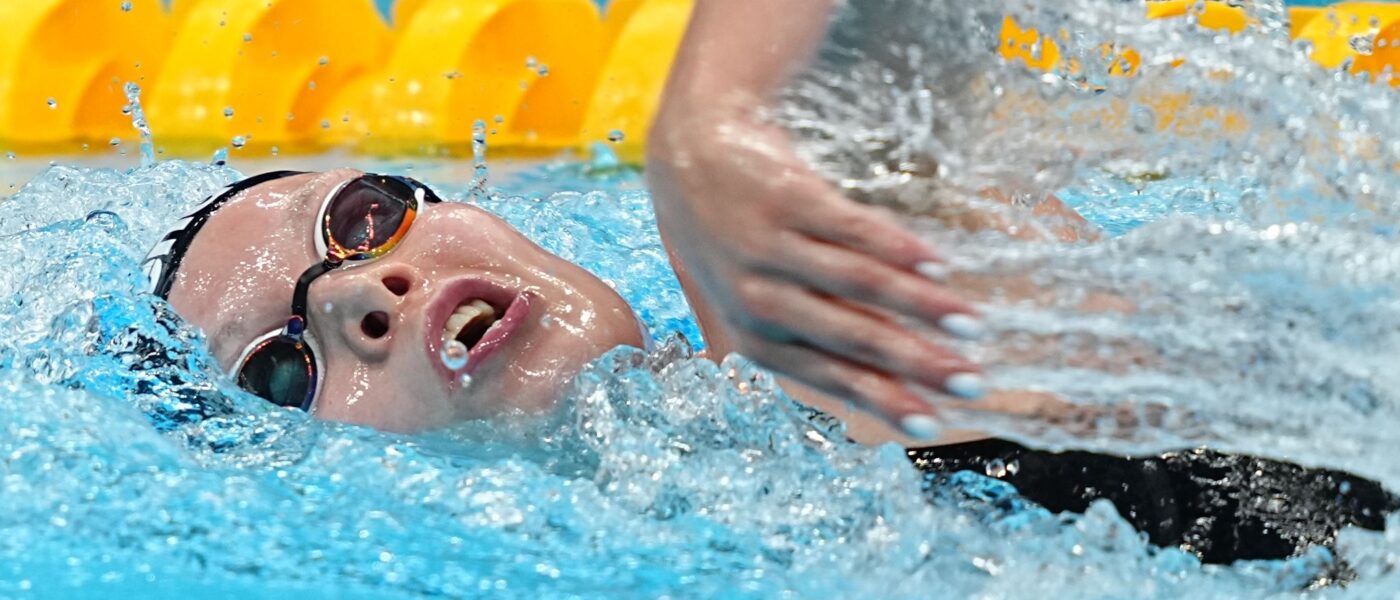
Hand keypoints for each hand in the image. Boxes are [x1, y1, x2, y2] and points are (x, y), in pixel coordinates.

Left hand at [647, 105, 985, 438]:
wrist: (688, 157)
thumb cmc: (730, 241)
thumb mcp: (752, 301)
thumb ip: (803, 340)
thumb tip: (874, 394)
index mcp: (755, 337)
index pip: (832, 377)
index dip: (885, 402)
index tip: (933, 425)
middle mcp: (758, 299)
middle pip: (853, 336)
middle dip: (918, 364)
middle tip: (972, 383)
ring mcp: (768, 247)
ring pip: (859, 283)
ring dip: (921, 307)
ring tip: (970, 324)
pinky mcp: (785, 199)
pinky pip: (851, 228)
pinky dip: (899, 248)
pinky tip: (939, 265)